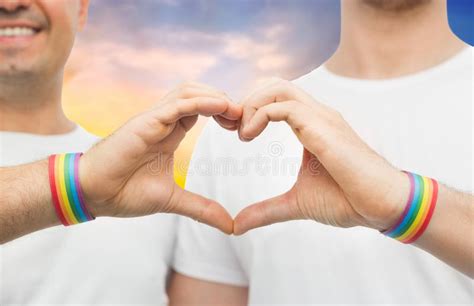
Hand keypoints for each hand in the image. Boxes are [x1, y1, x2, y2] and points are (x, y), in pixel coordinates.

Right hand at [79, 82, 240, 233]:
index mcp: (169, 133)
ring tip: (235, 111)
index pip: (201, 109)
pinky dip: (200, 101)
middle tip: (244, 117)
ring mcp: (153, 119)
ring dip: (215, 96)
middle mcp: (163, 121)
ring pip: (188, 91)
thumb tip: (231, 226)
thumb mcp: (173, 200)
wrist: (93, 194)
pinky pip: (177, 104)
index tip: (242, 127)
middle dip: (224, 101)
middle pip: (198, 94)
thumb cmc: (124, 193)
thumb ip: (202, 209)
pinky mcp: (145, 122)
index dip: (224, 112)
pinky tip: (221, 107)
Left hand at [232, 78, 408, 234]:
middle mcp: (317, 115)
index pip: (276, 99)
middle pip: (275, 85)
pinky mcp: (323, 128)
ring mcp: (322, 118)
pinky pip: (284, 107)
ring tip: (242, 134)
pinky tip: (249, 137)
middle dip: (248, 101)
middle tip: (232, 128)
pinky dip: (259, 116)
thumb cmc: (348, 200)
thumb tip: (237, 225)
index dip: (251, 109)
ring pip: (278, 88)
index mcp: (312, 125)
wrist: (382, 206)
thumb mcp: (296, 204)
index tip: (236, 132)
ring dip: (252, 105)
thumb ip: (266, 211)